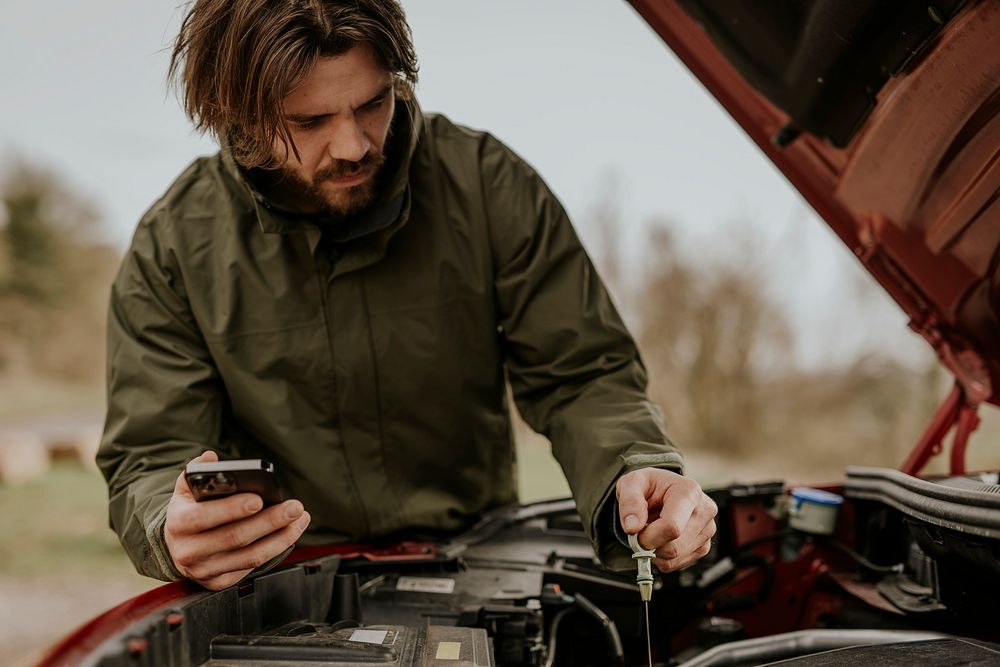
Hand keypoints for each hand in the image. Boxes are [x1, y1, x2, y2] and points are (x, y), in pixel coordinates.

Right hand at [164, 451, 310, 589]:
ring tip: (300, 518)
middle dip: (269, 521)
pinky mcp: (219, 582)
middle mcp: (189, 551)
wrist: (177, 548)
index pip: (204, 517)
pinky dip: (276, 549)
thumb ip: (197, 473)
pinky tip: (290, 533)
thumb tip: (210, 458)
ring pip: (250, 556)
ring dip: (281, 537)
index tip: (259, 499)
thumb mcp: (185, 492)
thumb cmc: (189, 513)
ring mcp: (205, 570)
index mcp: (179, 523)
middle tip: (294, 507)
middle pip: (235, 537)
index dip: (232, 509)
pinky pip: (253, 566)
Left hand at [616, 468, 716, 571]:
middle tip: (640, 530)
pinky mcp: (703, 545)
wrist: (659, 489)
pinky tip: (660, 539)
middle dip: (649, 544)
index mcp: (688, 491)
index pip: (672, 527)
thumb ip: (629, 502)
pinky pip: (677, 564)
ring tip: (652, 530)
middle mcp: (704, 510)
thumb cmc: (647, 485)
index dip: (648, 537)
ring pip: (674, 558)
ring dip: (654, 551)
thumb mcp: (631, 483)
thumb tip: (632, 527)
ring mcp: (707, 530)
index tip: (633, 532)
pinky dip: (662, 557)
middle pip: (673, 546)